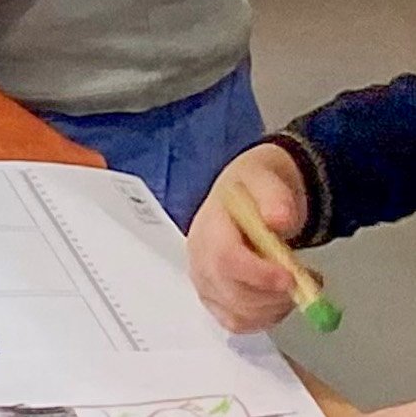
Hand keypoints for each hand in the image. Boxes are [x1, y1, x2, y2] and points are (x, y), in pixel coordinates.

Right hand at [187, 144, 312, 333]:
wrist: (248, 200)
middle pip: (230, 292)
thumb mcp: (268, 180)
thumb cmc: (255, 194)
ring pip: (237, 314)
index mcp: (208, 225)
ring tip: (295, 282)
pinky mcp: (216, 301)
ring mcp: (206, 282)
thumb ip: (275, 197)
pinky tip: (279, 297)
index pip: (224, 258)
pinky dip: (265, 317)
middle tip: (304, 278)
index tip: (290, 277)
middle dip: (274, 295)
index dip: (257, 274)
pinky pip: (238, 324)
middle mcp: (200, 258)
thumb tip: (278, 219)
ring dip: (275, 307)